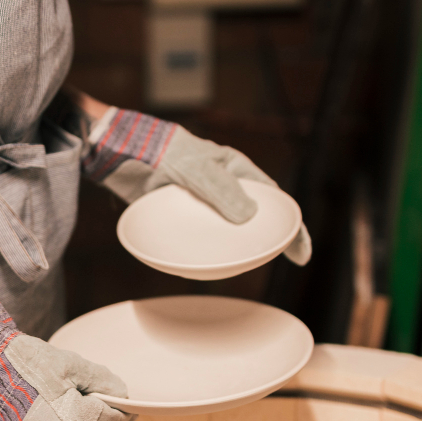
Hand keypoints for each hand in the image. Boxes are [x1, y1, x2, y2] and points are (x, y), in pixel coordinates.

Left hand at [83, 107, 310, 264]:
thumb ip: (220, 191)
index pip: (274, 199)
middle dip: (272, 240)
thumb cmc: (160, 151)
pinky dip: (211, 251)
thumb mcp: (195, 169)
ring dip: (241, 248)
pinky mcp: (182, 215)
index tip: (302, 252)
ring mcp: (203, 202)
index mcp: (235, 169)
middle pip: (256, 217)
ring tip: (252, 268)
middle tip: (287, 263)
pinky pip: (203, 237)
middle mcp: (223, 186)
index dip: (292, 225)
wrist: (119, 153)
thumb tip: (249, 219)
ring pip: (229, 230)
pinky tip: (213, 267)